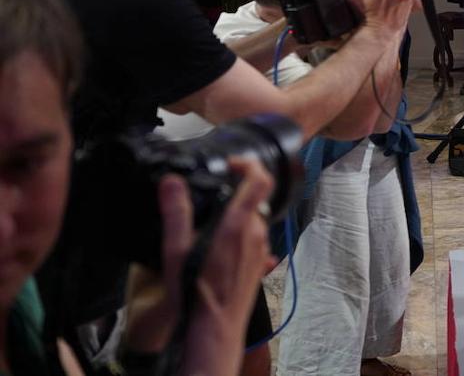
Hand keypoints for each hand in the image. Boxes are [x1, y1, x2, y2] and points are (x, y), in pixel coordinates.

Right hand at [122, 160, 274, 370]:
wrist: (215, 329)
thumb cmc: (197, 291)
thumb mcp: (178, 250)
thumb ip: (176, 213)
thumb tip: (172, 181)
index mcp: (240, 224)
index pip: (261, 179)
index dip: (249, 164)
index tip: (232, 163)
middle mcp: (257, 233)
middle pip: (255, 198)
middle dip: (236, 192)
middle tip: (213, 193)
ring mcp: (261, 249)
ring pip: (254, 220)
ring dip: (237, 215)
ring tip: (211, 222)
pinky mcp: (260, 264)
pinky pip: (254, 239)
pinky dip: (240, 234)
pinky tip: (220, 246)